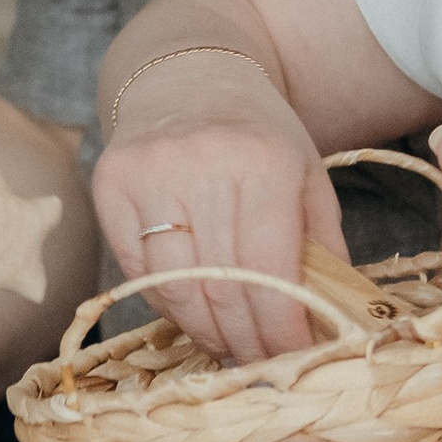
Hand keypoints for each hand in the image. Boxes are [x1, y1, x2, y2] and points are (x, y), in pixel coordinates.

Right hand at [91, 62, 343, 367]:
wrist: (188, 75)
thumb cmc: (257, 134)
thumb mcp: (307, 175)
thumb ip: (324, 244)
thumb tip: (331, 319)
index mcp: (262, 162)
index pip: (269, 270)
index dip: (281, 329)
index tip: (293, 359)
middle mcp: (201, 165)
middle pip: (221, 287)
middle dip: (246, 340)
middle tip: (262, 365)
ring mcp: (148, 174)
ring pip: (175, 287)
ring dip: (205, 331)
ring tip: (229, 347)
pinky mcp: (109, 185)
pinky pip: (137, 272)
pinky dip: (168, 305)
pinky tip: (193, 314)